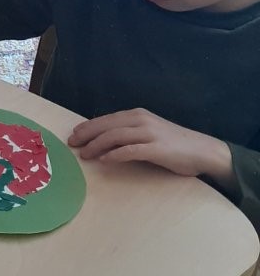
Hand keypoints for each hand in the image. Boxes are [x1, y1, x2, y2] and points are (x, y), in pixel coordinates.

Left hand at [68, 109, 233, 180]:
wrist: (203, 150)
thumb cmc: (173, 143)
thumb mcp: (148, 131)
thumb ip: (129, 132)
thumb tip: (103, 140)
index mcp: (137, 115)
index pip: (106, 119)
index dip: (88, 127)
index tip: (74, 135)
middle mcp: (141, 120)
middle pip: (106, 126)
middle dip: (87, 135)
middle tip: (72, 144)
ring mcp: (150, 133)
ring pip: (115, 136)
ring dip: (97, 145)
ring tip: (85, 155)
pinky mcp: (157, 148)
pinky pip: (131, 150)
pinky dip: (115, 154)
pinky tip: (104, 160)